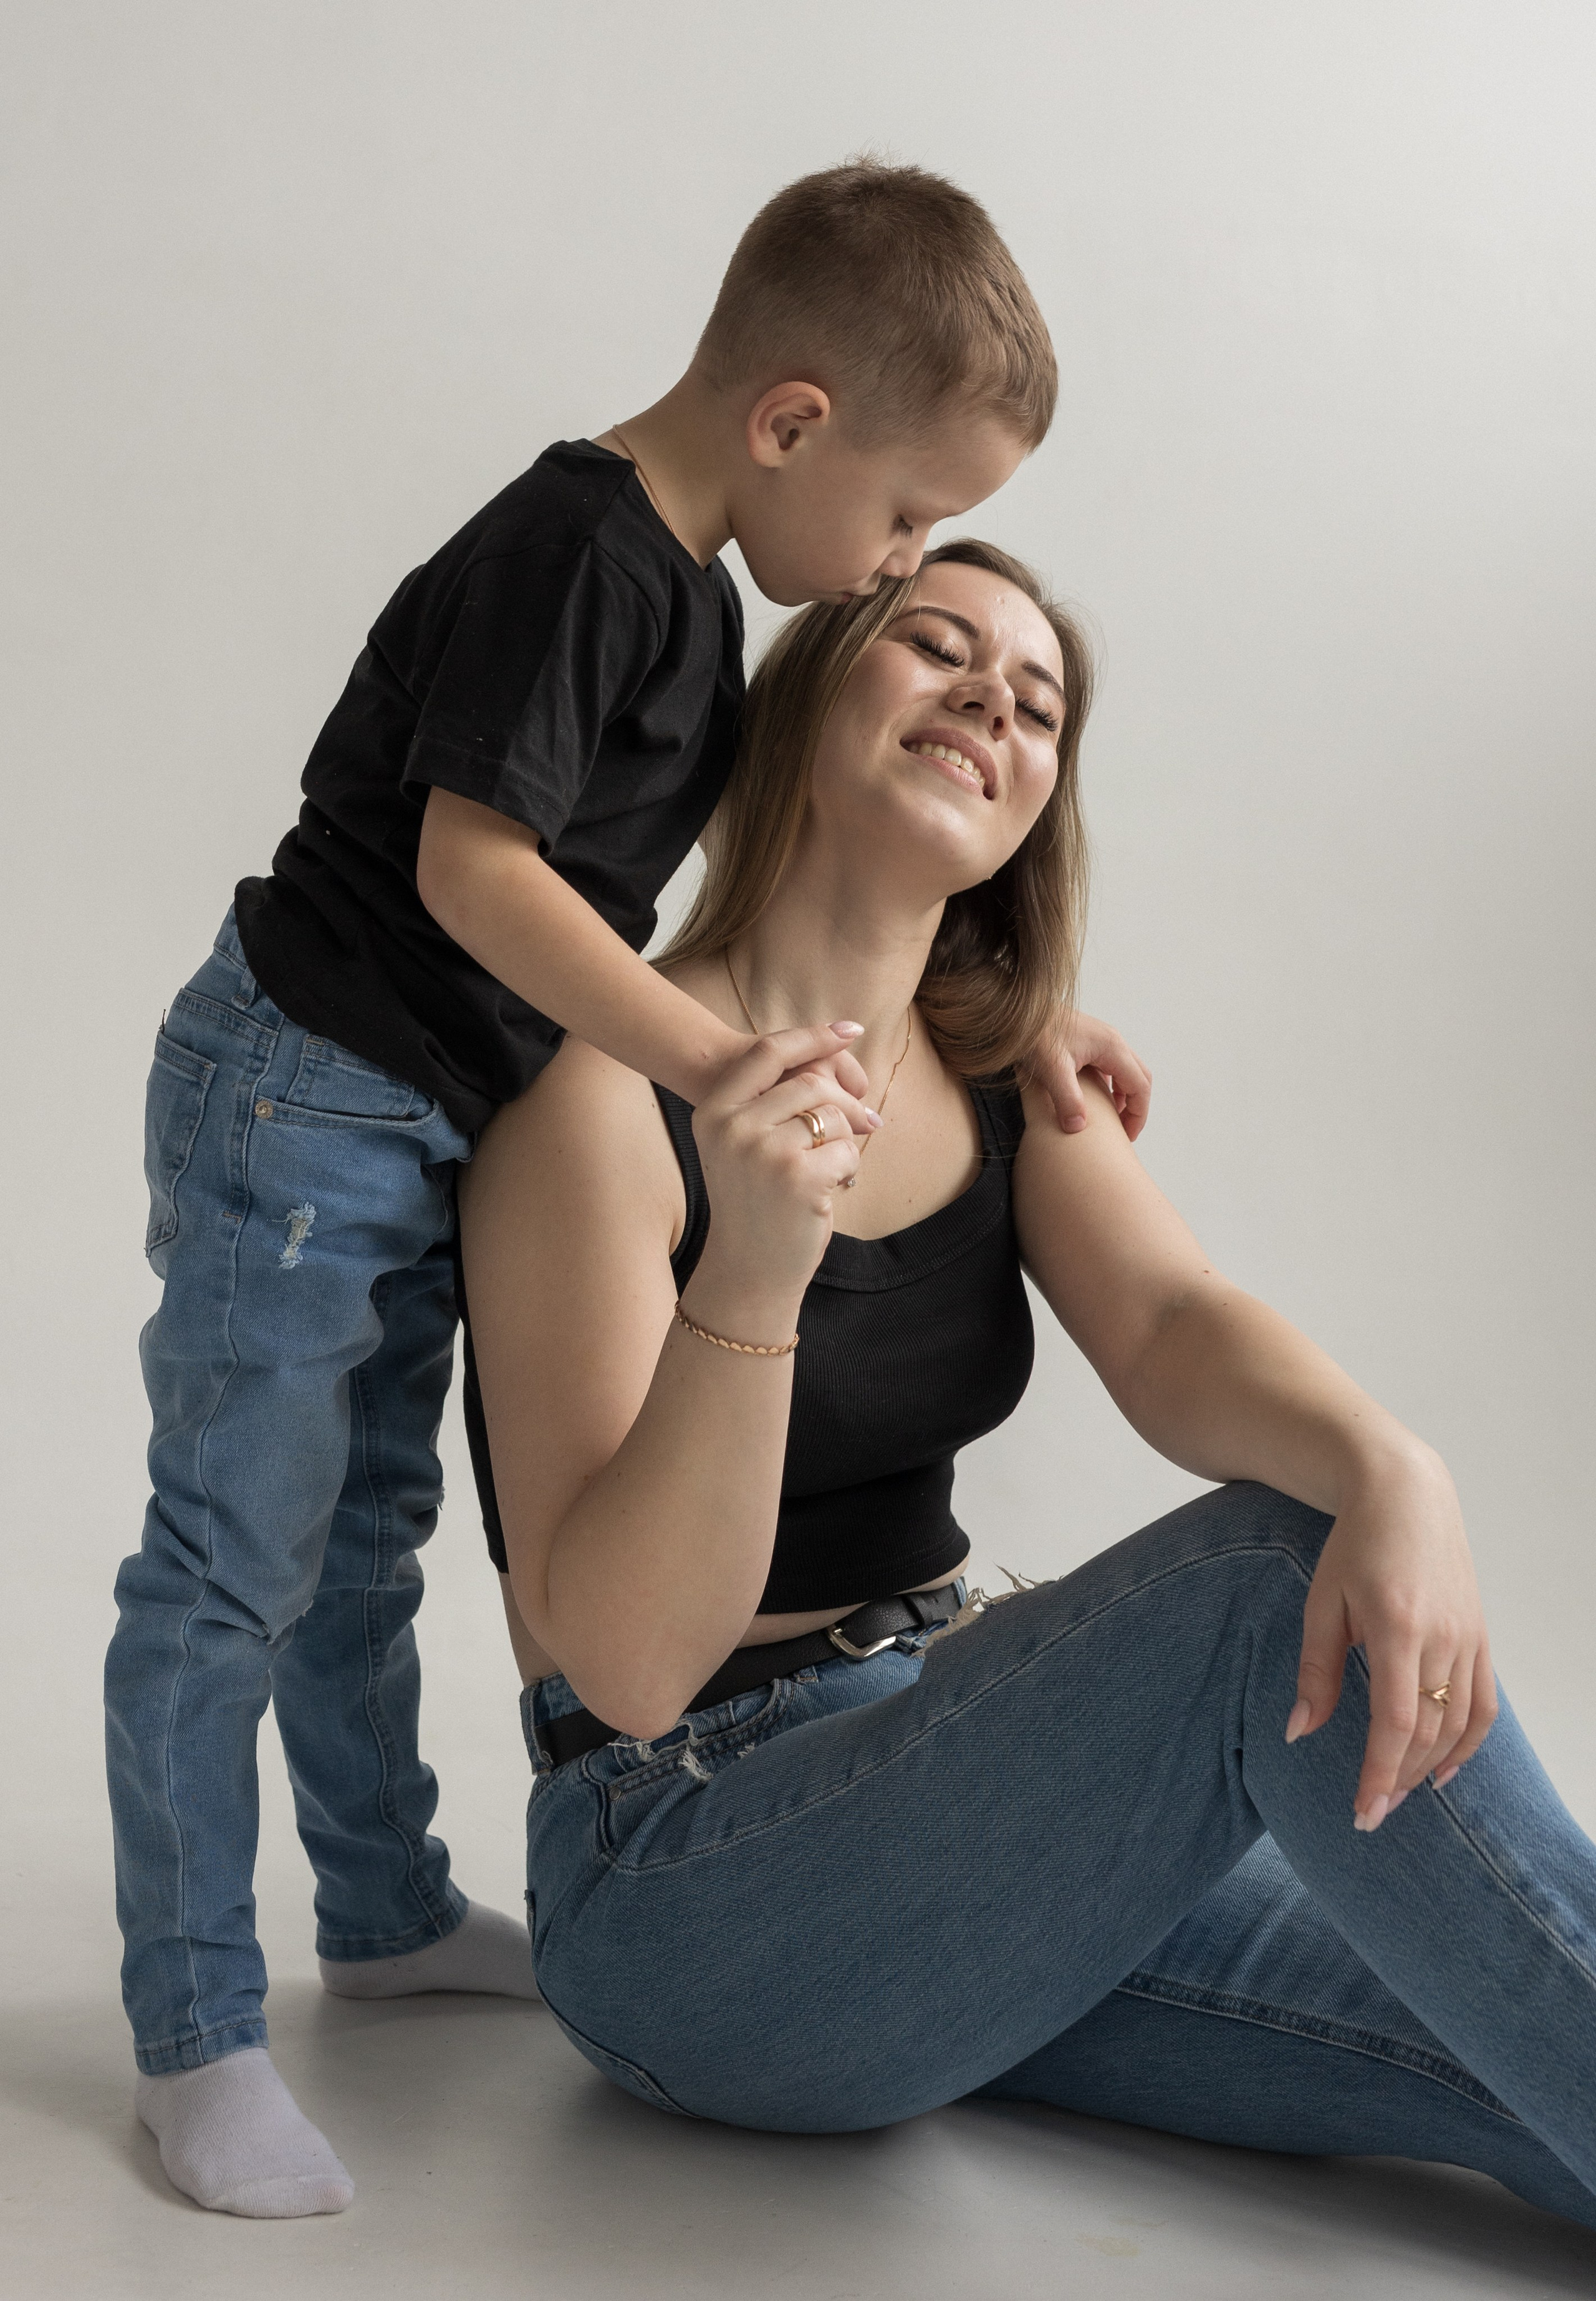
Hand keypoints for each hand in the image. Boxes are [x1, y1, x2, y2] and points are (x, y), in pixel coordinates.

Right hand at [685, 1024, 877, 1316]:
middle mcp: (731, 1125)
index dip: (813, 1037)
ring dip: (846, 1142)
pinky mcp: (796, 1176)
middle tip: (867, 1125)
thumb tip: (838, 1052)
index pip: (768, 1052)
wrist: (749, 1269)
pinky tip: (832, 1192)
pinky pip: (847, 1151)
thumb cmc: (756, 1203)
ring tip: (833, 1171)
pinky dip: (850, 1171)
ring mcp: (761, 1150)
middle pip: (810, 1083)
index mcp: (713, 1111)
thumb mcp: (744, 1145)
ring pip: (832, 1116)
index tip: (850, 1030)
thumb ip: (774, 1100)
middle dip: (845, 1105)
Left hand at [1031, 1011, 1151, 1140]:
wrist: (1017, 1009)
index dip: (1137, 1115)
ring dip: (1123, 1096)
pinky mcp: (1087, 1041)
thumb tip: (1078, 1128)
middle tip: (1122, 1132)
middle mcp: (1112, 1041)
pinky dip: (1110, 1086)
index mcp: (1112, 1047)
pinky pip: (1110, 1066)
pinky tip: (1093, 1100)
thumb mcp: (1051, 1068)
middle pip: (1138, 1078)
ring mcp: (1100, 1039)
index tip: (1126, 1137)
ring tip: (1110, 1120)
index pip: (1139, 1086)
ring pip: (1125, 1071)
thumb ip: (1067, 1099)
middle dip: (1134, 1107)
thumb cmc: (1035, 1033)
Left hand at [1286, 1448, 1496, 1828]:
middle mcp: (1442, 1638)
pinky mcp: (1480, 1636)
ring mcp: (1468, 1638)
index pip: (1395, 1722)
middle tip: (1372, 1813)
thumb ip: (1316, 1670)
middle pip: (1428, 1733)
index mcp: (1398, 1628)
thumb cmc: (1355, 1544)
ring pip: (1458, 1725)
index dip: (1379, 1773)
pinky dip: (1468, 1743)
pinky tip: (1443, 1770)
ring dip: (1428, 1768)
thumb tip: (1299, 1732)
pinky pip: (1482, 1704)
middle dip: (1398, 1780)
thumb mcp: (1322, 1601)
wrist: (1406, 1495)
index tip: (1362, 1812)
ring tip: (1397, 1796)